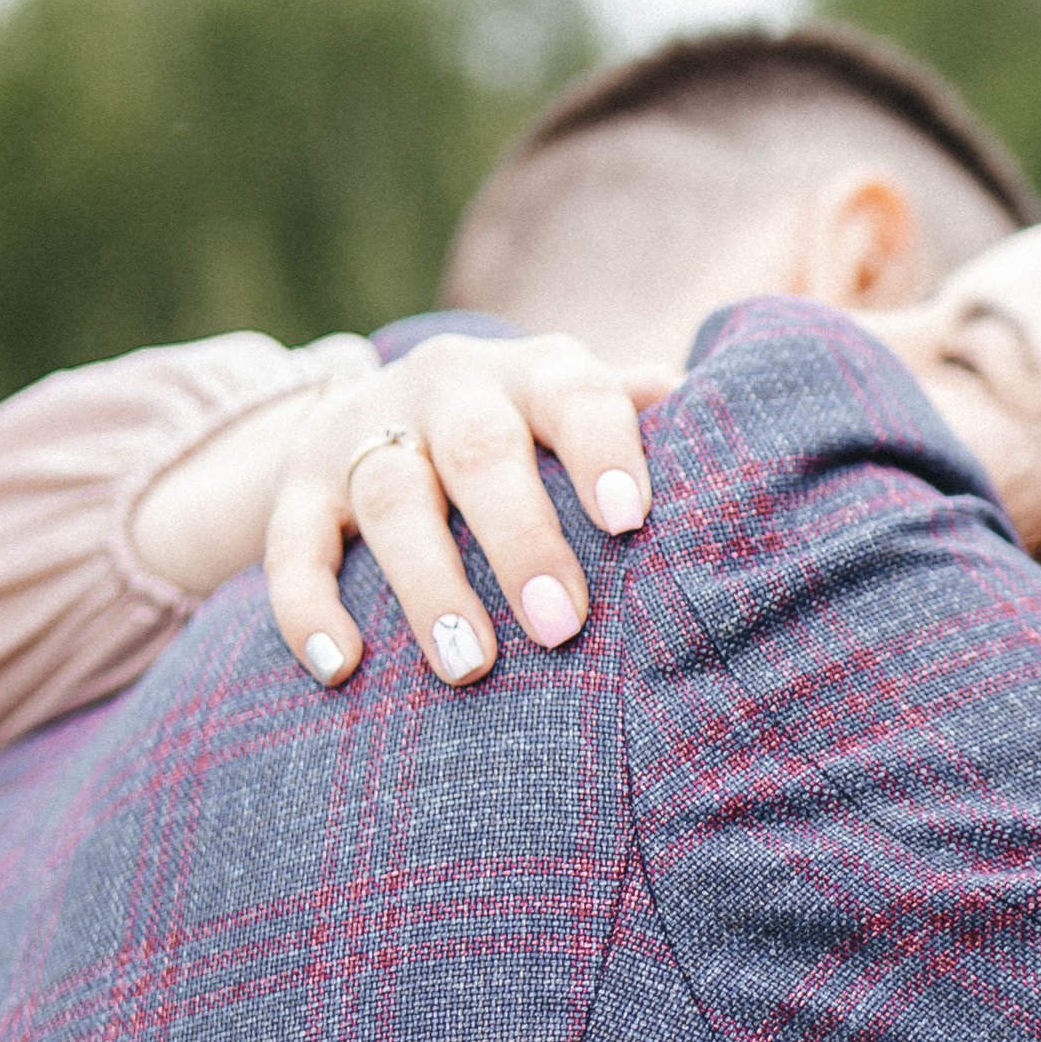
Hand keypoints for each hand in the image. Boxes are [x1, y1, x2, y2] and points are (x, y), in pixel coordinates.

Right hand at [259, 335, 677, 689]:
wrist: (380, 415)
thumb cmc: (529, 437)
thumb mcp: (581, 414)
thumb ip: (647, 422)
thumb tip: (747, 438)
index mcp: (537, 373)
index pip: (576, 394)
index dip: (604, 450)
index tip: (630, 521)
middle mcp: (449, 388)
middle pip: (480, 448)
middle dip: (521, 536)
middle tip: (560, 625)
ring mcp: (365, 432)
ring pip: (389, 497)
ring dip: (429, 584)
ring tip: (468, 667)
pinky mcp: (297, 485)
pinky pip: (293, 544)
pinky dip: (308, 606)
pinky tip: (341, 668)